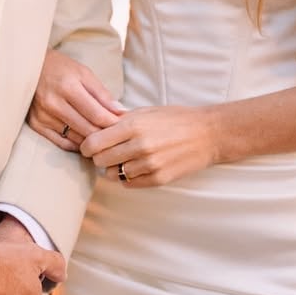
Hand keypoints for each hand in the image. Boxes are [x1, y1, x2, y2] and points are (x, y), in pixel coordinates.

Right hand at [28, 48, 122, 150]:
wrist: (30, 67)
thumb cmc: (61, 68)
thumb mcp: (84, 73)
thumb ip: (102, 94)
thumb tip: (120, 112)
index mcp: (68, 87)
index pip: (97, 114)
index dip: (113, 123)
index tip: (123, 126)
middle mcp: (53, 103)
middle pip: (87, 129)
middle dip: (105, 134)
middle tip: (116, 135)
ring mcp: (43, 116)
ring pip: (75, 138)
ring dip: (91, 140)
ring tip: (102, 137)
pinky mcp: (35, 124)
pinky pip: (61, 143)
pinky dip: (76, 144)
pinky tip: (84, 140)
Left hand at [80, 105, 218, 187]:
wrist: (208, 134)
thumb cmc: (176, 119)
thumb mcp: (147, 111)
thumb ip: (120, 119)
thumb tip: (95, 124)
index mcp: (133, 125)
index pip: (94, 142)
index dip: (87, 145)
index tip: (88, 145)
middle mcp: (139, 145)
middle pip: (100, 160)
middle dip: (98, 157)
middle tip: (105, 152)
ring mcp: (149, 164)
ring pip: (113, 174)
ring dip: (113, 168)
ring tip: (123, 159)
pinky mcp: (158, 179)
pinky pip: (129, 183)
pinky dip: (128, 177)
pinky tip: (135, 167)